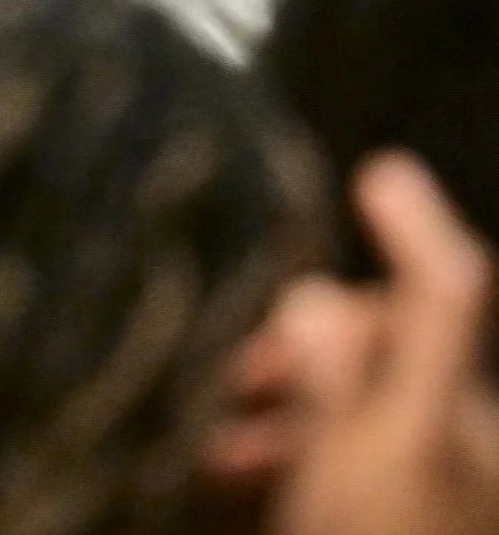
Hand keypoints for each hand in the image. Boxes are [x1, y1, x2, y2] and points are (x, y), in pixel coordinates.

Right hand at [269, 152, 498, 534]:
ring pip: (368, 406)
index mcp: (447, 412)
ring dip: (296, 407)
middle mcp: (457, 436)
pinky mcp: (407, 505)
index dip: (415, 226)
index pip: (447, 288)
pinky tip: (244, 477)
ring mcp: (433, 476)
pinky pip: (362, 459)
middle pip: (395, 346)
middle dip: (311, 341)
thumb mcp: (343, 469)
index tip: (377, 176)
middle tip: (241, 368)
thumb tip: (318, 295)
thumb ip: (331, 376)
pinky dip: (310, 454)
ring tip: (222, 445)